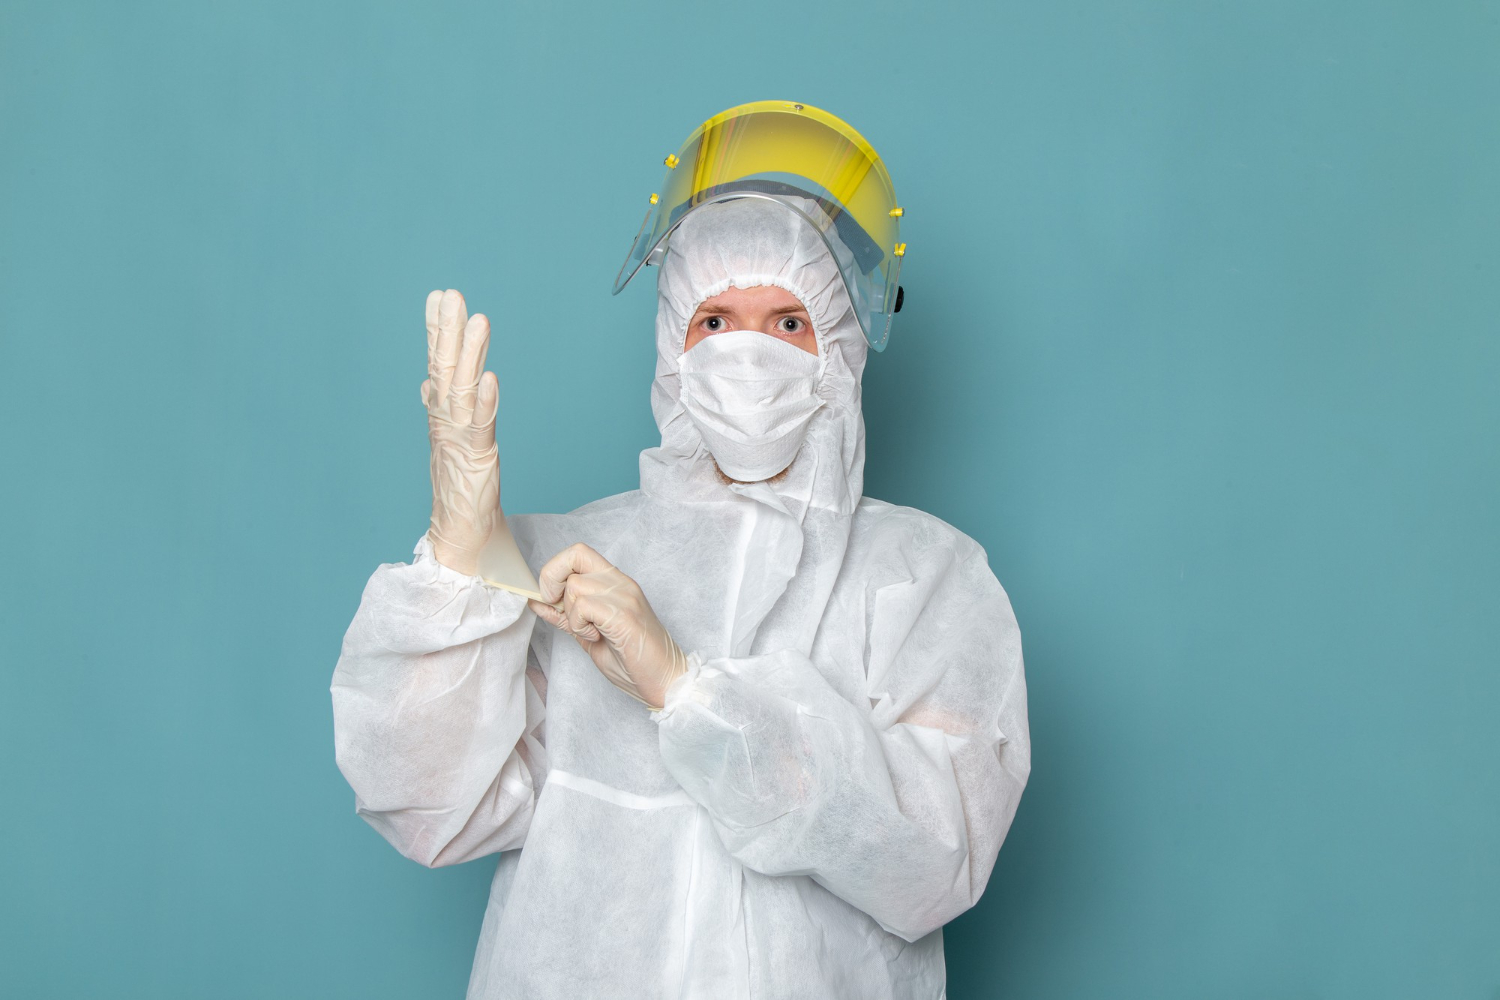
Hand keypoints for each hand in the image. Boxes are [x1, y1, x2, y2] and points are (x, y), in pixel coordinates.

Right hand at [423, 289, 498, 575]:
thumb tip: (431, 378)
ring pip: (463, 390)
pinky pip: (482, 427)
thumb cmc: (459, 485)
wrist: (460, 532)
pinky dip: (486, 403)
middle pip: (447, 368)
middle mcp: (446, 420)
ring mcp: (459, 439)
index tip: (438, 297)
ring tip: (477, 321)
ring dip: (471, 355)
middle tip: (450, 295)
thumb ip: (444, 404)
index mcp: (441, 412)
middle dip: (448, 330)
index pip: (439, 363)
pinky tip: (492, 379)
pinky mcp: (476, 459)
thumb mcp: (452, 436)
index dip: (437, 331)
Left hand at [528, 544, 689, 710]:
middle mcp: (621, 583)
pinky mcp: (625, 615)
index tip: (550, 597)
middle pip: (574, 555)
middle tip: (558, 608)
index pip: (579, 552)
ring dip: (571, 614)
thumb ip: (567, 616)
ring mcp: (625, 596)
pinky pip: (584, 606)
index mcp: (616, 583)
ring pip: (575, 586)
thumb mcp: (590, 636)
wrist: (666, 681)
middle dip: (553, 581)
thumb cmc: (634, 661)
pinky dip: (580, 625)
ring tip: (590, 632)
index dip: (555, 569)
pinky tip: (596, 637)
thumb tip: (537, 601)